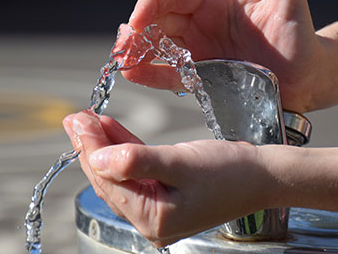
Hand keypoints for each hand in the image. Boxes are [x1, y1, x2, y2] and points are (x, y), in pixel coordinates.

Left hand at [63, 111, 275, 246]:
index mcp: (154, 220)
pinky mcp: (166, 193)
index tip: (76, 121)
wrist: (263, 175)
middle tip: (74, 118)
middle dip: (91, 146)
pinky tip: (111, 129)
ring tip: (87, 119)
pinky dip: (125, 148)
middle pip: (111, 178)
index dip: (90, 149)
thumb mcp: (181, 163)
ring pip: (122, 172)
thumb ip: (137, 161)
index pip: (110, 180)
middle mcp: (152, 219)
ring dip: (105, 145)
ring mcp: (159, 207)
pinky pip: (138, 169)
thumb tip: (97, 158)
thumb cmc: (230, 172)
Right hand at [123, 0, 322, 112]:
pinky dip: (150, 74)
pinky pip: (170, 74)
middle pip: (158, 20)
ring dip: (137, 51)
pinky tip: (133, 74)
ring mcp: (198, 51)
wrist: (307, 76)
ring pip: (158, 46)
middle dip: (136, 30)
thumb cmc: (299, 35)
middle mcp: (201, 24)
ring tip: (121, 61)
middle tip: (122, 45)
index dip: (150, 4)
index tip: (137, 20)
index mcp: (214, 1)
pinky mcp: (200, 77)